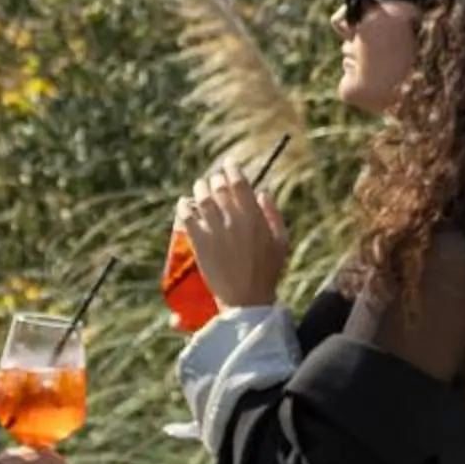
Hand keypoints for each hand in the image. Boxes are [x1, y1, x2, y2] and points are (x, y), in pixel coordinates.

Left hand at [176, 166, 287, 310]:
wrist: (246, 299)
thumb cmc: (268, 271)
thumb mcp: (281, 241)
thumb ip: (273, 214)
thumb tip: (262, 191)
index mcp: (254, 217)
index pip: (240, 183)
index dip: (233, 169)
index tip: (229, 164)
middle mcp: (233, 220)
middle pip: (219, 188)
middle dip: (216, 179)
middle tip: (214, 179)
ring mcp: (214, 231)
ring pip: (202, 199)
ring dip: (199, 189)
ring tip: (200, 188)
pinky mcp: (199, 243)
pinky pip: (187, 217)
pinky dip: (184, 207)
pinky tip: (184, 204)